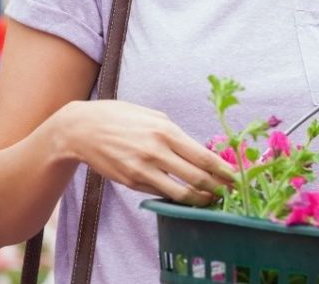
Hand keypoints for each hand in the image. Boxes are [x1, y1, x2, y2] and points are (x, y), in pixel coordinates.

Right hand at [62, 101, 232, 206]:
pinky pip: (160, 193)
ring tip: (211, 201)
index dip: (224, 171)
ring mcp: (143, 170)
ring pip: (180, 193)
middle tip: (230, 193)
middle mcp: (157, 152)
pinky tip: (186, 198)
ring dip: (200, 200)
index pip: (204, 157)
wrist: (82, 129)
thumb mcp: (153, 116)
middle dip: (217, 188)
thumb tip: (199, 151)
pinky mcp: (131, 182)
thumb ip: (176, 135)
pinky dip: (176, 198)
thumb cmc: (121, 117)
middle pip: (197, 177)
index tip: (236, 177)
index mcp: (166, 131)